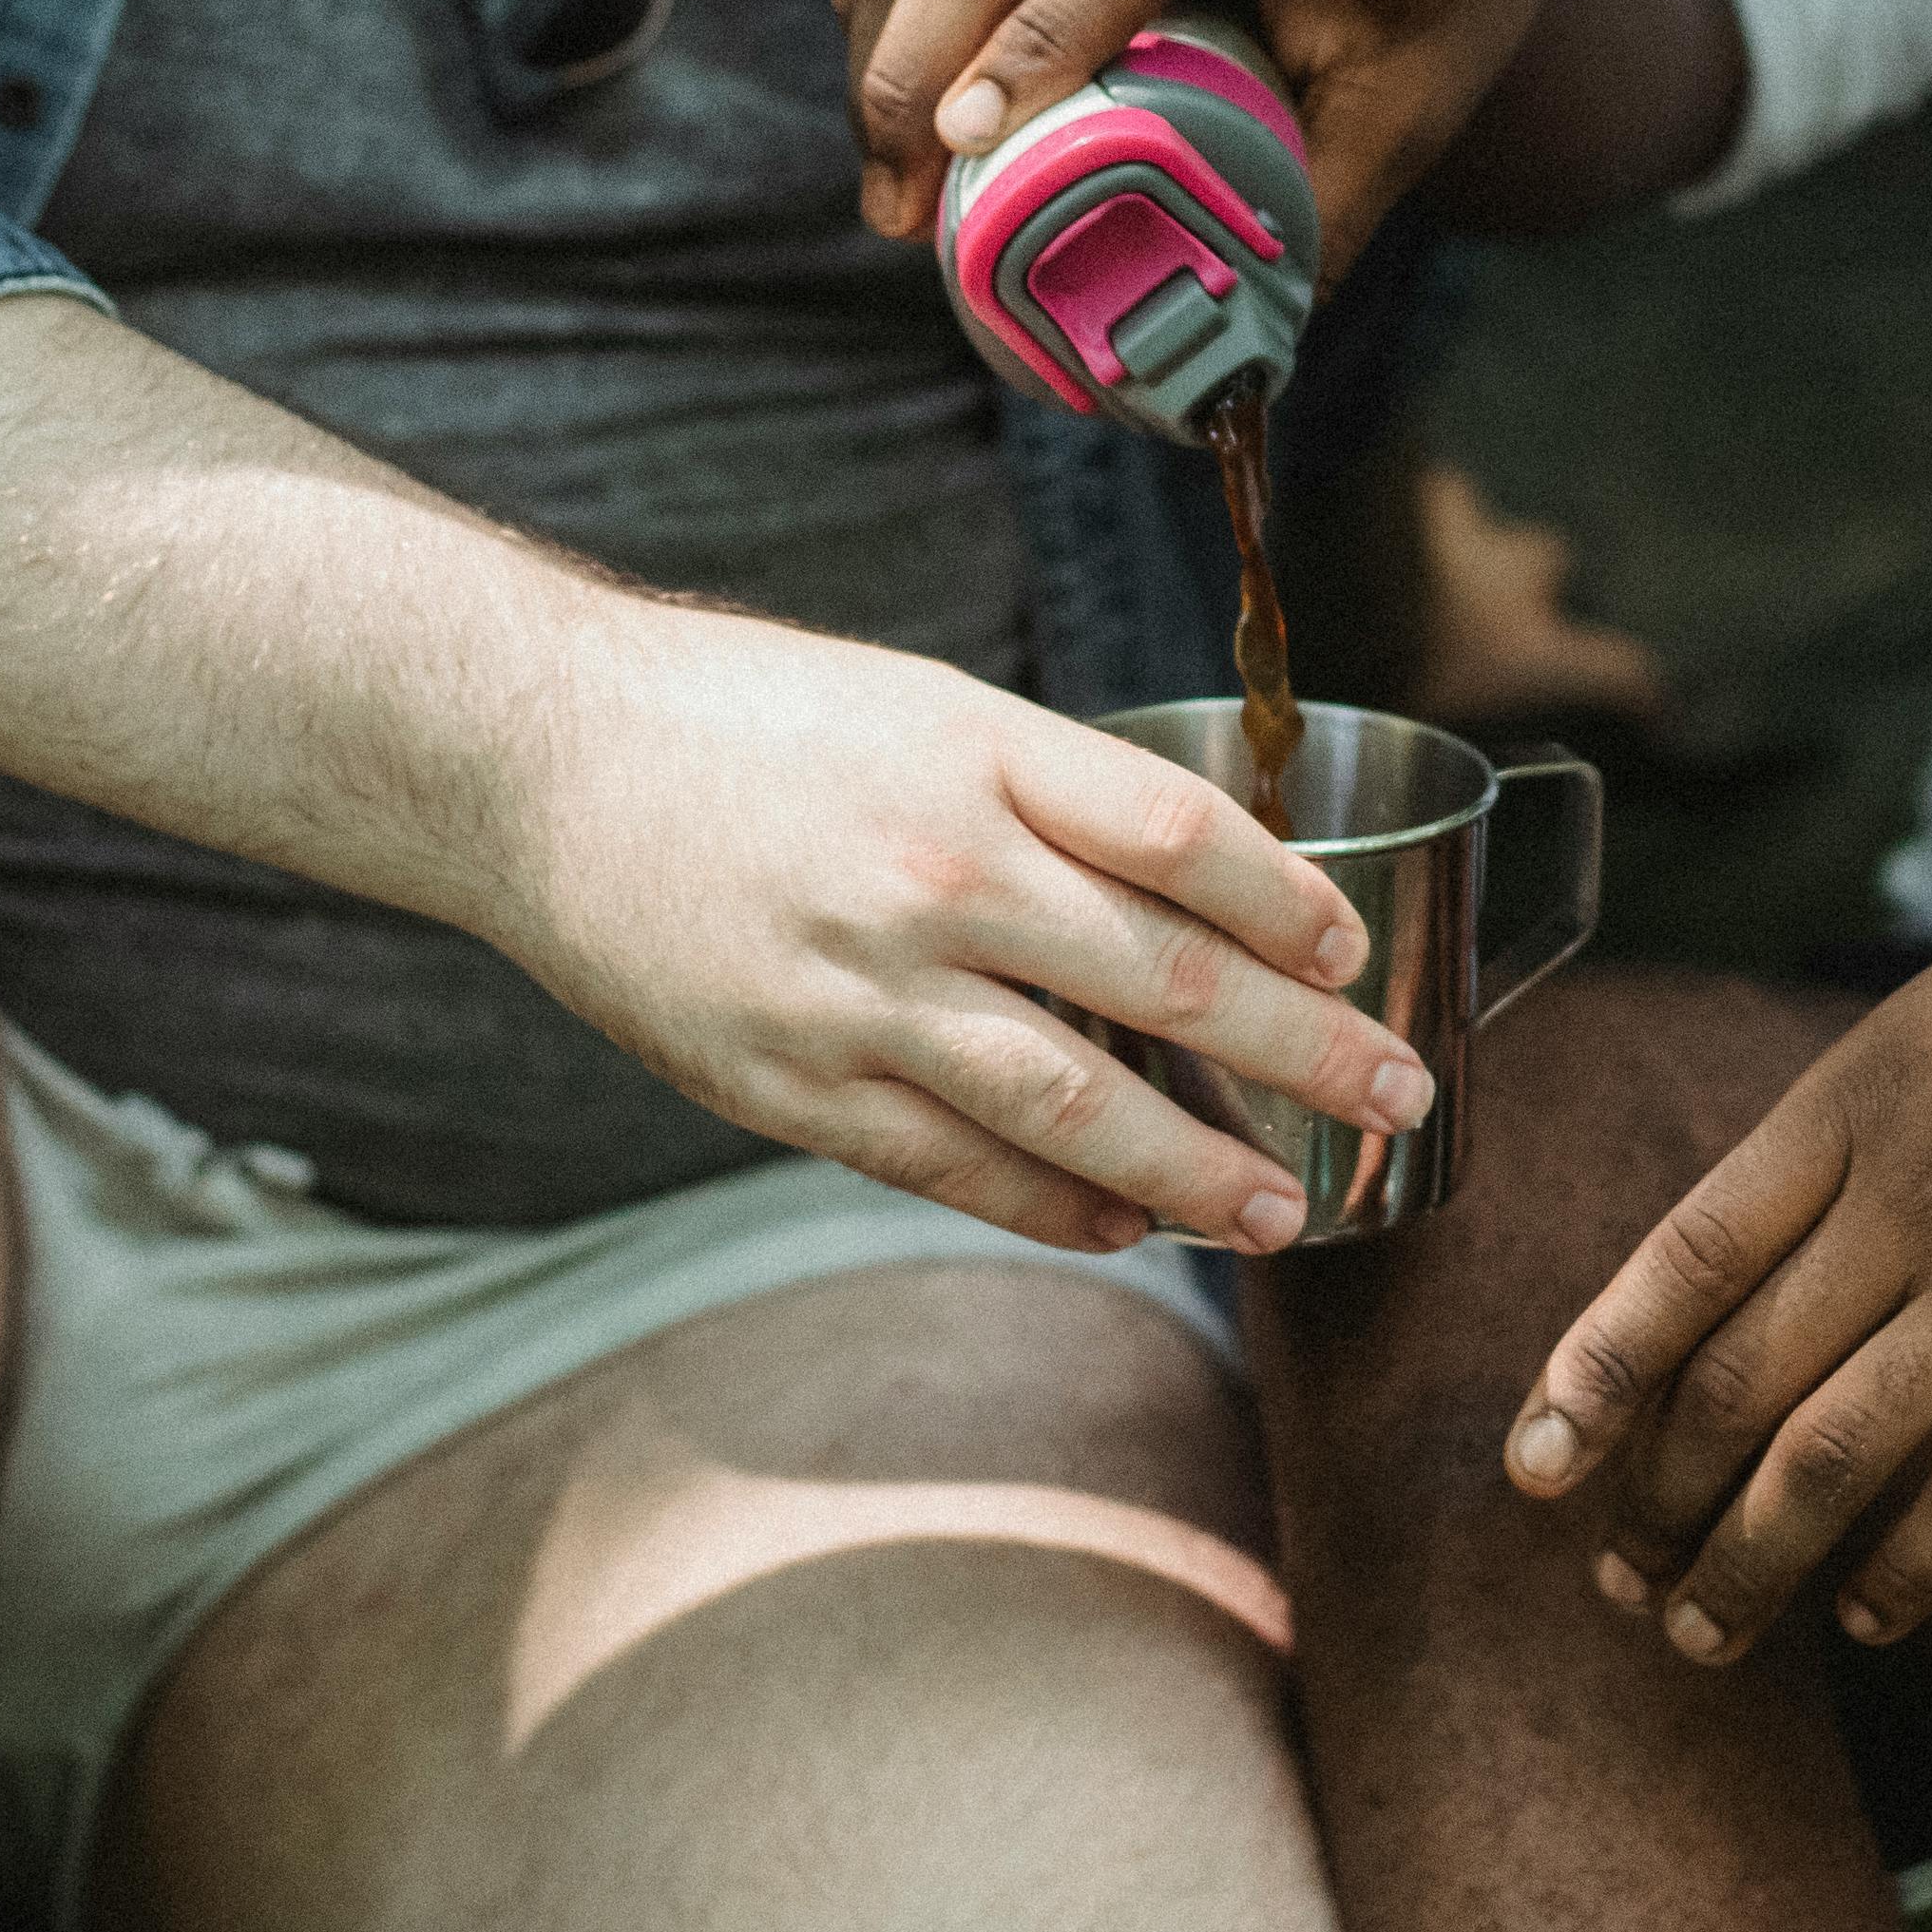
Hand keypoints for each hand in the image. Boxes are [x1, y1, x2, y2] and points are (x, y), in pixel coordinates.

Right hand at [483, 596, 1431, 1254]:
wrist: (533, 762)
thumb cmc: (742, 721)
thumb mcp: (917, 706)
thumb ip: (1047, 789)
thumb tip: (1194, 877)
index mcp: (976, 756)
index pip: (1182, 838)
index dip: (1290, 905)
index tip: (1353, 953)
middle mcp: (934, 874)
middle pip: (1165, 981)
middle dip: (1303, 1053)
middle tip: (1397, 1096)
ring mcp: (862, 992)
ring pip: (1076, 1104)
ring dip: (1199, 1169)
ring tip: (1287, 1210)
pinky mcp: (792, 1084)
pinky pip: (957, 1165)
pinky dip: (1057, 1205)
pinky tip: (1126, 1225)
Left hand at [1513, 828, 1931, 1658]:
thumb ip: (1857, 1124)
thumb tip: (1769, 1230)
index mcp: (1853, 1105)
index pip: (1685, 1260)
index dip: (1595, 1370)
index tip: (1534, 1463)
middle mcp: (1912, 1199)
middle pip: (1739, 1378)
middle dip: (1657, 1497)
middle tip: (1614, 1577)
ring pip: (1836, 1456)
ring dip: (1750, 1564)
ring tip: (1701, 1634)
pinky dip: (1908, 1570)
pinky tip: (1867, 1617)